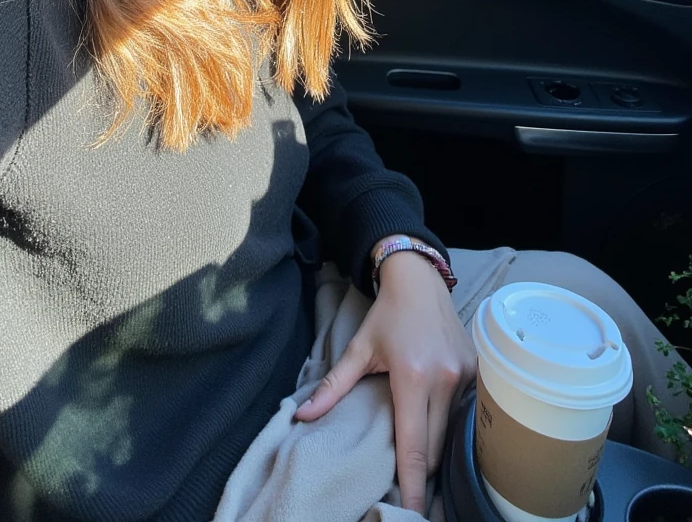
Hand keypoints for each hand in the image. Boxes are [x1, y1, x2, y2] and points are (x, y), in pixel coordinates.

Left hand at [294, 251, 475, 515]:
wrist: (420, 279)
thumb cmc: (386, 314)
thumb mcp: (357, 348)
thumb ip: (333, 386)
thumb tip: (301, 417)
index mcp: (413, 377)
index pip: (415, 445)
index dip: (414, 483)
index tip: (412, 512)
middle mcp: (444, 380)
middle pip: (435, 446)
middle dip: (423, 471)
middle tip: (408, 490)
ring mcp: (464, 376)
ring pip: (451, 431)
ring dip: (436, 448)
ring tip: (421, 462)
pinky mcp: (476, 370)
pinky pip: (463, 411)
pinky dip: (449, 424)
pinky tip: (436, 426)